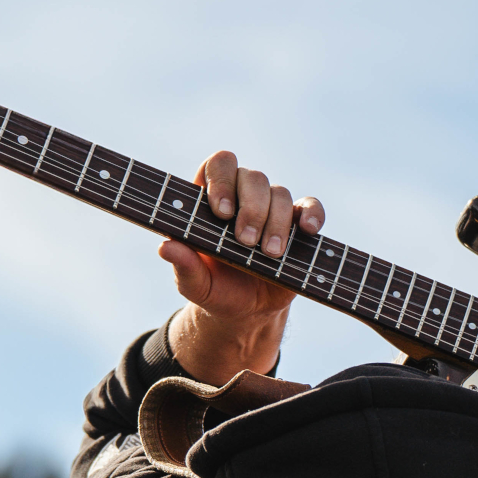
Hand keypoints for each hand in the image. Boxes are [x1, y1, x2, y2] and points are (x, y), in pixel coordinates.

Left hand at [158, 151, 324, 383]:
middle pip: (252, 177)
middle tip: (244, 241)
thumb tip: (165, 246)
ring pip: (280, 193)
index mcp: (211, 200)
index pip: (217, 166)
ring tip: (269, 253)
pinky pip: (310, 207)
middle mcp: (243, 196)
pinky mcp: (297, 224)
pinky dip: (312, 214)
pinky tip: (307, 230)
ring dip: (276, 222)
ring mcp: (272, 208)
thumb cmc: (216, 291)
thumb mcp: (195, 284)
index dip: (221, 180)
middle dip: (252, 209)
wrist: (250, 312)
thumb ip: (183, 265)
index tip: (222, 211)